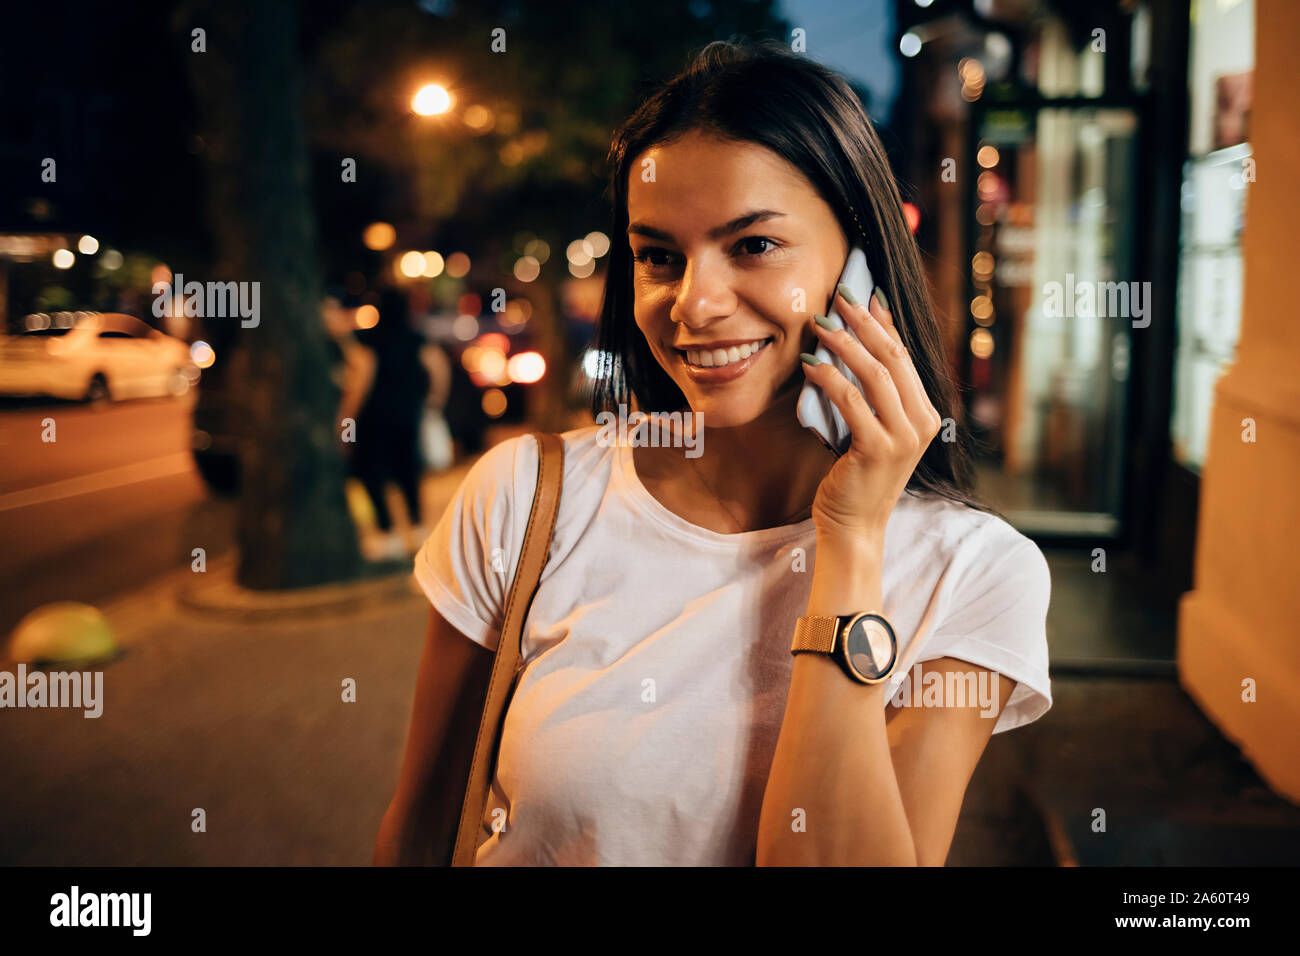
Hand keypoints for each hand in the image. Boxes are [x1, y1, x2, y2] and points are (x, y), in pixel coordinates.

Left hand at [802, 287, 942, 550]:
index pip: (905, 356)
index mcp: (925, 414)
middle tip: (838, 297)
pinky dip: (829, 378)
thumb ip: (872, 399)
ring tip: (818, 325)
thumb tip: (850, 350)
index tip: (864, 294)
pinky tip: (809, 366)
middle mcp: (921, 422)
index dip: (884, 322)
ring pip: (874, 373)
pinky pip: (851, 401)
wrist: (855, 528)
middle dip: (864, 322)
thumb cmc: (857, 479)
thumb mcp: (872, 432)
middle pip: (893, 357)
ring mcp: (903, 437)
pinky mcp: (877, 449)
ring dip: (843, 344)